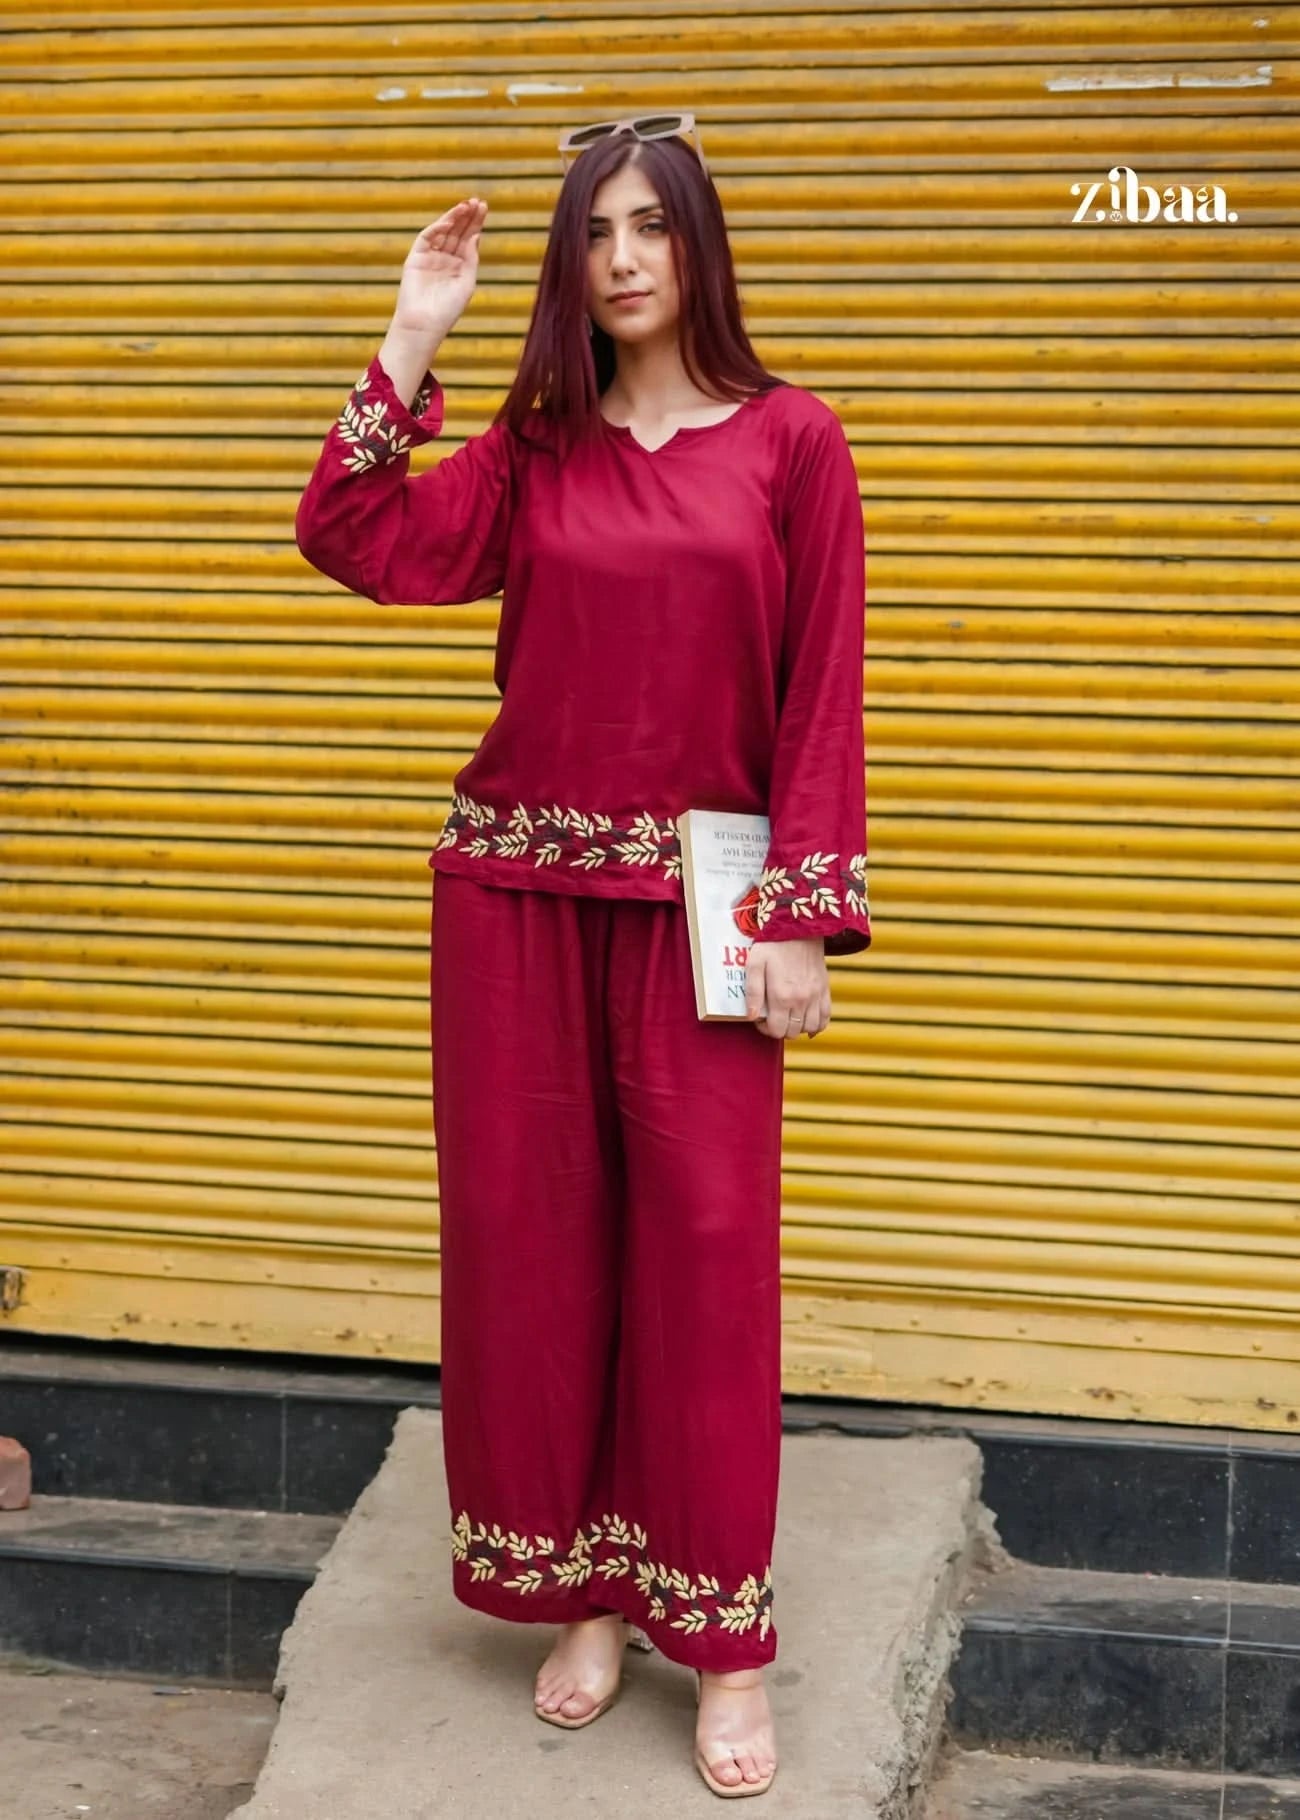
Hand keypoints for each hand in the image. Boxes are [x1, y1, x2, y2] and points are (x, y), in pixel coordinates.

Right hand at [389, 198, 487, 339]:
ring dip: (454, 217)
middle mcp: (445, 258)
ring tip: (466, 205)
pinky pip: (426, 238)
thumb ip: (471, 259)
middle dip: (467, 216)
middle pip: (457, 231)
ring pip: (443, 231)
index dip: (475, 222)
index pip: (468, 238)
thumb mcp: (466, 283)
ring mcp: (430, 256)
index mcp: (459, 265)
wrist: (425, 324)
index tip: (484, 207)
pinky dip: (437, 228)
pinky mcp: (416, 258)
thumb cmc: (448, 310)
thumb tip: (476, 235)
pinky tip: (449, 221)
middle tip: (477, 201)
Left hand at [745, 938, 831, 1039]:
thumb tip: (751, 1016)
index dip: (765, 1029)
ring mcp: (816, 996)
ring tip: (788, 1016)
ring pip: (810, 1028)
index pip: (776, 1030)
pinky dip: (817, 1024)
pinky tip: (806, 1019)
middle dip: (780, 1028)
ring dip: (797, 1027)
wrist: (799, 927)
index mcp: (782, 996)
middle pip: (792, 1033)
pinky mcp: (825, 990)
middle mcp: (802, 1000)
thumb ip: (752, 992)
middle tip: (772, 1016)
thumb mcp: (755, 964)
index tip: (761, 1018)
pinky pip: (825, 1018)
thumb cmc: (773, 945)